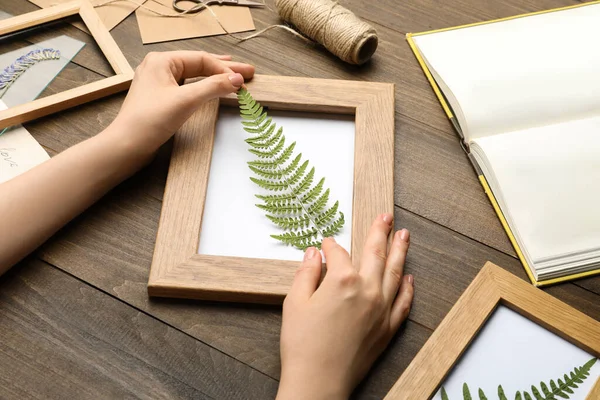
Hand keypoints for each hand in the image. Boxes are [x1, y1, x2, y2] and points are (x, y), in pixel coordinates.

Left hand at [111, 51, 254, 153]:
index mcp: (162, 61)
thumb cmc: (149, 121)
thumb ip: (213, 87)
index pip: (202, 59)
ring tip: (233, 75)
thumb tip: (236, 79)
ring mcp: (158, 83)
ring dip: (215, 77)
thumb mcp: (186, 101)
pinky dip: (203, 87)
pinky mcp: (160, 98)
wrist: (127, 145)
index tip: (244, 79)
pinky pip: (187, 87)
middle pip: (199, 65)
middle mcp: (159, 67)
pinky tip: (212, 87)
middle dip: (224, 69)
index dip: (225, 69)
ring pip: (193, 76)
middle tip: (247, 71)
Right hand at [277, 214, 413, 399]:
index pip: (339, 253)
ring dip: (400, 252)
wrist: (318, 382)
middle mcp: (367, 290)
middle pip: (376, 254)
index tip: (326, 244)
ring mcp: (381, 309)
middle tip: (387, 217)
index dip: (331, 246)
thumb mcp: (294, 302)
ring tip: (404, 235)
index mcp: (342, 281)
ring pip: (395, 273)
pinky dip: (408, 288)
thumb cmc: (303, 344)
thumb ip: (307, 273)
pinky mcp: (387, 329)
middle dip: (381, 232)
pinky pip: (403, 303)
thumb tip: (314, 254)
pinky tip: (410, 278)